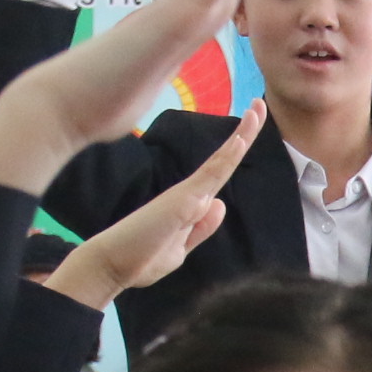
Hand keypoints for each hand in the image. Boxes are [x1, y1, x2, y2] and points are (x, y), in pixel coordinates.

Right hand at [49, 107, 255, 307]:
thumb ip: (200, 228)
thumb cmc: (140, 259)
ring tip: (258, 109)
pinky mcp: (182, 200)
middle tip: (259, 106)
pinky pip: (209, 175)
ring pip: (221, 162)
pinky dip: (227, 157)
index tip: (250, 132)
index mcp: (191, 205)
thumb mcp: (180, 248)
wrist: (112, 265)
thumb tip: (219, 204)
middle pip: (224, 160)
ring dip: (242, 136)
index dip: (236, 150)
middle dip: (244, 134)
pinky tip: (241, 140)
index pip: (220, 173)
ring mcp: (186, 194)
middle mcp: (190, 194)